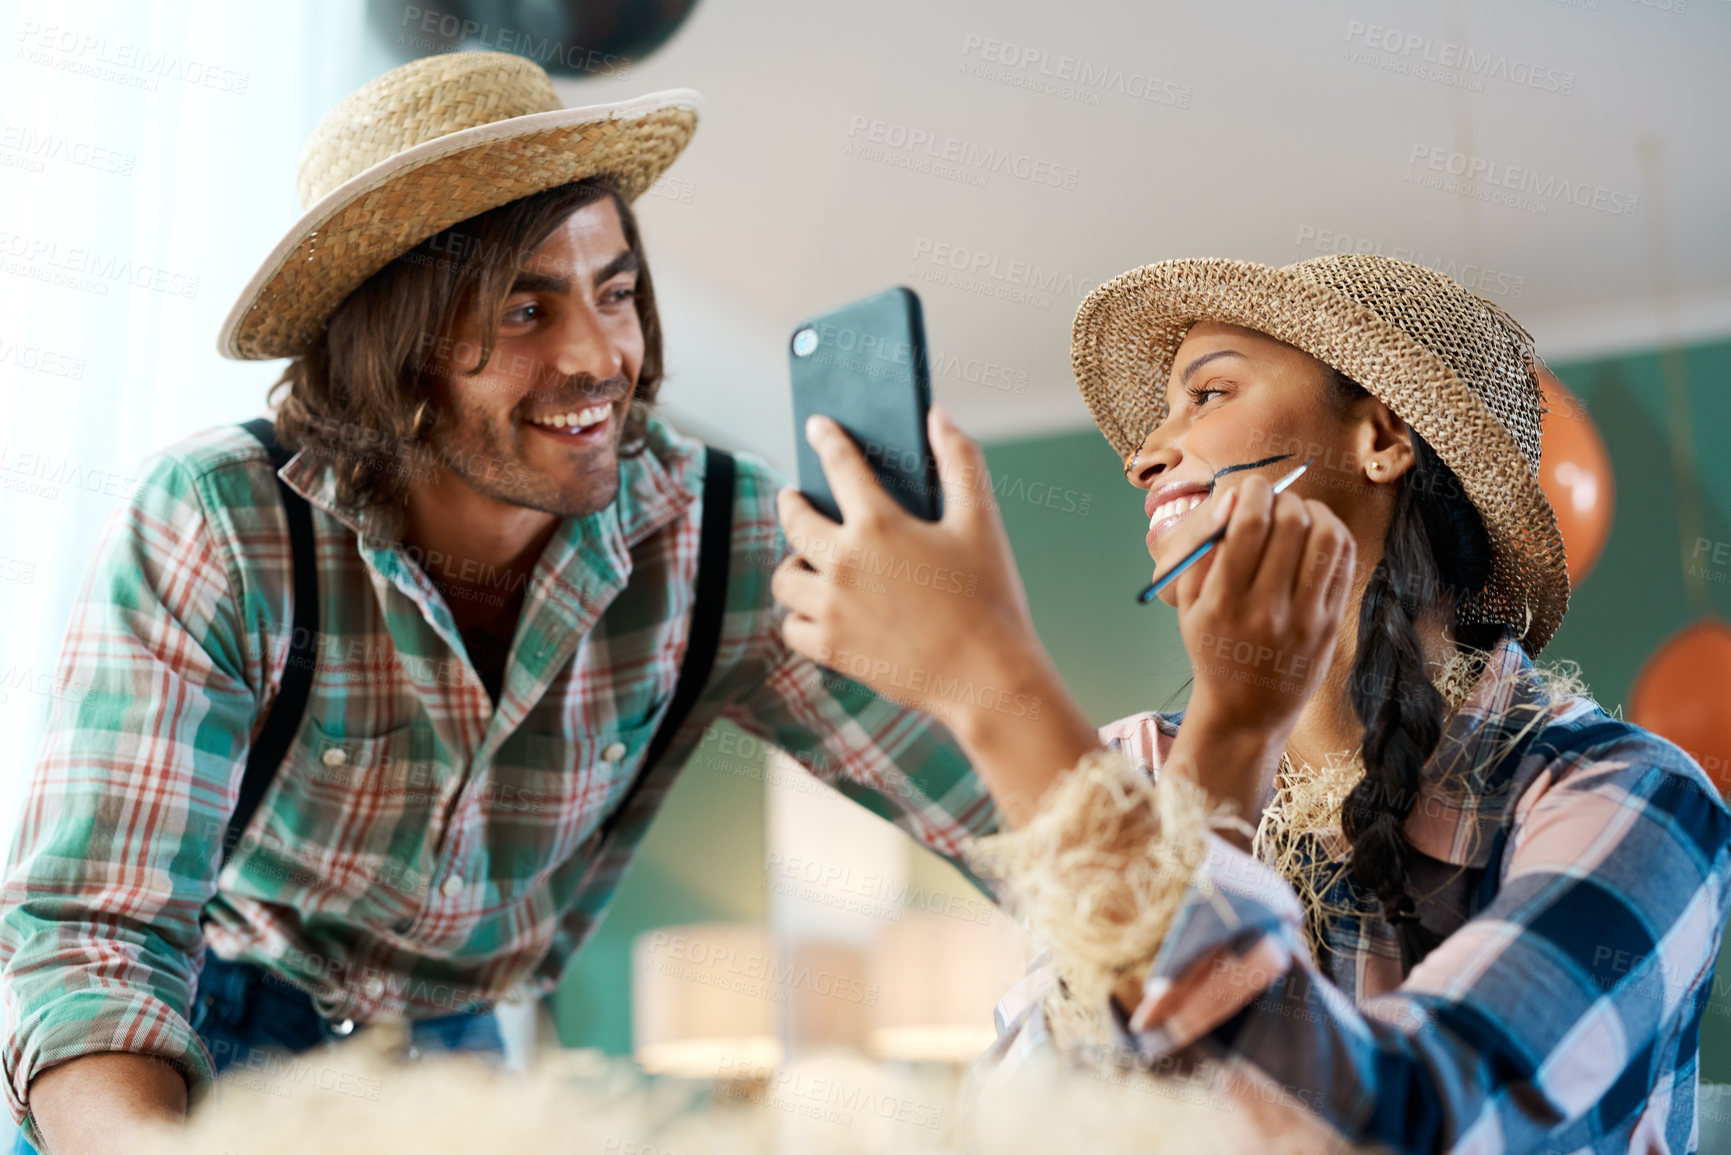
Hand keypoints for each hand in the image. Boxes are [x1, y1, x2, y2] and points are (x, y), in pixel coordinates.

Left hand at [772, 407, 1046, 734]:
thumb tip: (938, 415)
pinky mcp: (832, 649)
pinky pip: (791, 627)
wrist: (988, 677)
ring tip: (808, 560)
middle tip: (796, 498)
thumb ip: (960, 461)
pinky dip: (799, 615)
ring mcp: (832, 609)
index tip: (817, 426)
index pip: (840, 465)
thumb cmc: (990, 598)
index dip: (827, 438)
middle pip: (794, 520)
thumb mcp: (982, 521)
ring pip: (785, 577)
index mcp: (879, 524)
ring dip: (793, 563)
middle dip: (791, 502)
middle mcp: (844, 563)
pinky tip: (816, 607)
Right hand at [1171, 472, 1355, 751]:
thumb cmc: (1214, 649)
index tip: (1251, 489)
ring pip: (1325, 538)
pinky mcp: (1329, 625)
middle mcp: (1266, 610)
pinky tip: (1318, 534)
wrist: (1247, 710)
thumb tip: (1233, 500)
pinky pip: (1343, 562)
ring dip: (1313, 511)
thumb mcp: (1190, 606)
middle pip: (1289, 524)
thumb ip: (1205, 551)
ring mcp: (1304, 619)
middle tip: (1275, 501)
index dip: (1254, 492)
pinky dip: (1333, 534)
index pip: (1249, 525)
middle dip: (1283, 498)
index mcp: (1223, 602)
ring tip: (1299, 514)